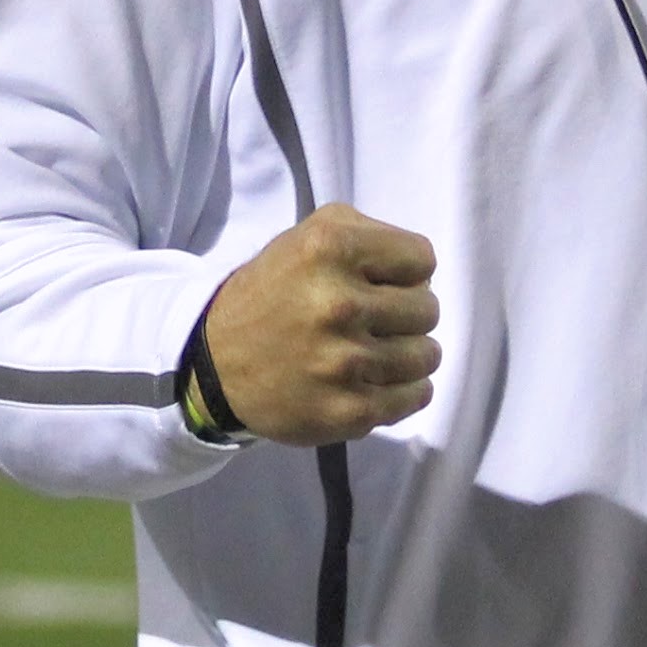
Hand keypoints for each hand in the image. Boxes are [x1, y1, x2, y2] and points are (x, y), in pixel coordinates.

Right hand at [202, 204, 438, 442]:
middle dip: (407, 313)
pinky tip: (379, 380)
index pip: (422, 259)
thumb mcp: (307, 236)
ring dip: (409, 353)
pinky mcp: (349, 410)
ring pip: (427, 355)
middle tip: (374, 320)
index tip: (381, 283)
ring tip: (378, 351)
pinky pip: (416, 396)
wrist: (217, 365)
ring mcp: (345, 362)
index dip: (405, 271)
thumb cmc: (273, 294)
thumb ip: (369, 237)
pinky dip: (406, 389)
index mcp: (330, 249)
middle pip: (429, 308)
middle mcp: (339, 304)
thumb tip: (422, 275)